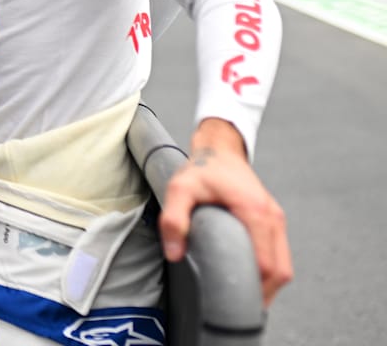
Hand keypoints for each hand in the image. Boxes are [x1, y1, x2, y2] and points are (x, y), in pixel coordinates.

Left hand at [158, 119, 291, 307]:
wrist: (220, 149)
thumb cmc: (201, 169)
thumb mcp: (179, 188)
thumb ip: (174, 220)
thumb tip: (175, 255)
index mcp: (255, 212)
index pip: (265, 264)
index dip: (253, 287)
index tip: (233, 302)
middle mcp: (272, 217)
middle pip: (280, 271)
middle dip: (262, 293)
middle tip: (237, 308)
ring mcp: (276, 219)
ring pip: (283, 266)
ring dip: (267, 284)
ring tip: (242, 298)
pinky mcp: (273, 221)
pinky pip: (279, 255)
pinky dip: (269, 271)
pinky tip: (249, 279)